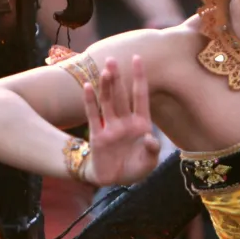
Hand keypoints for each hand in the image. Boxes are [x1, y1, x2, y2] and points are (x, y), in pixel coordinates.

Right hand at [81, 55, 160, 186]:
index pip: (140, 96)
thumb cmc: (136, 168)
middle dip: (118, 78)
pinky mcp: (98, 136)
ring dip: (106, 86)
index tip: (138, 59)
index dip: (139, 78)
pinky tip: (88, 87)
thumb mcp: (149, 162)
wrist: (116, 180)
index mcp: (141, 124)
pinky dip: (90, 102)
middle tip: (112, 59)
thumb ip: (152, 149)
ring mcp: (111, 127)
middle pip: (121, 96)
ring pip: (108, 102)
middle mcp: (125, 121)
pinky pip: (93, 116)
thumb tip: (149, 138)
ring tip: (105, 70)